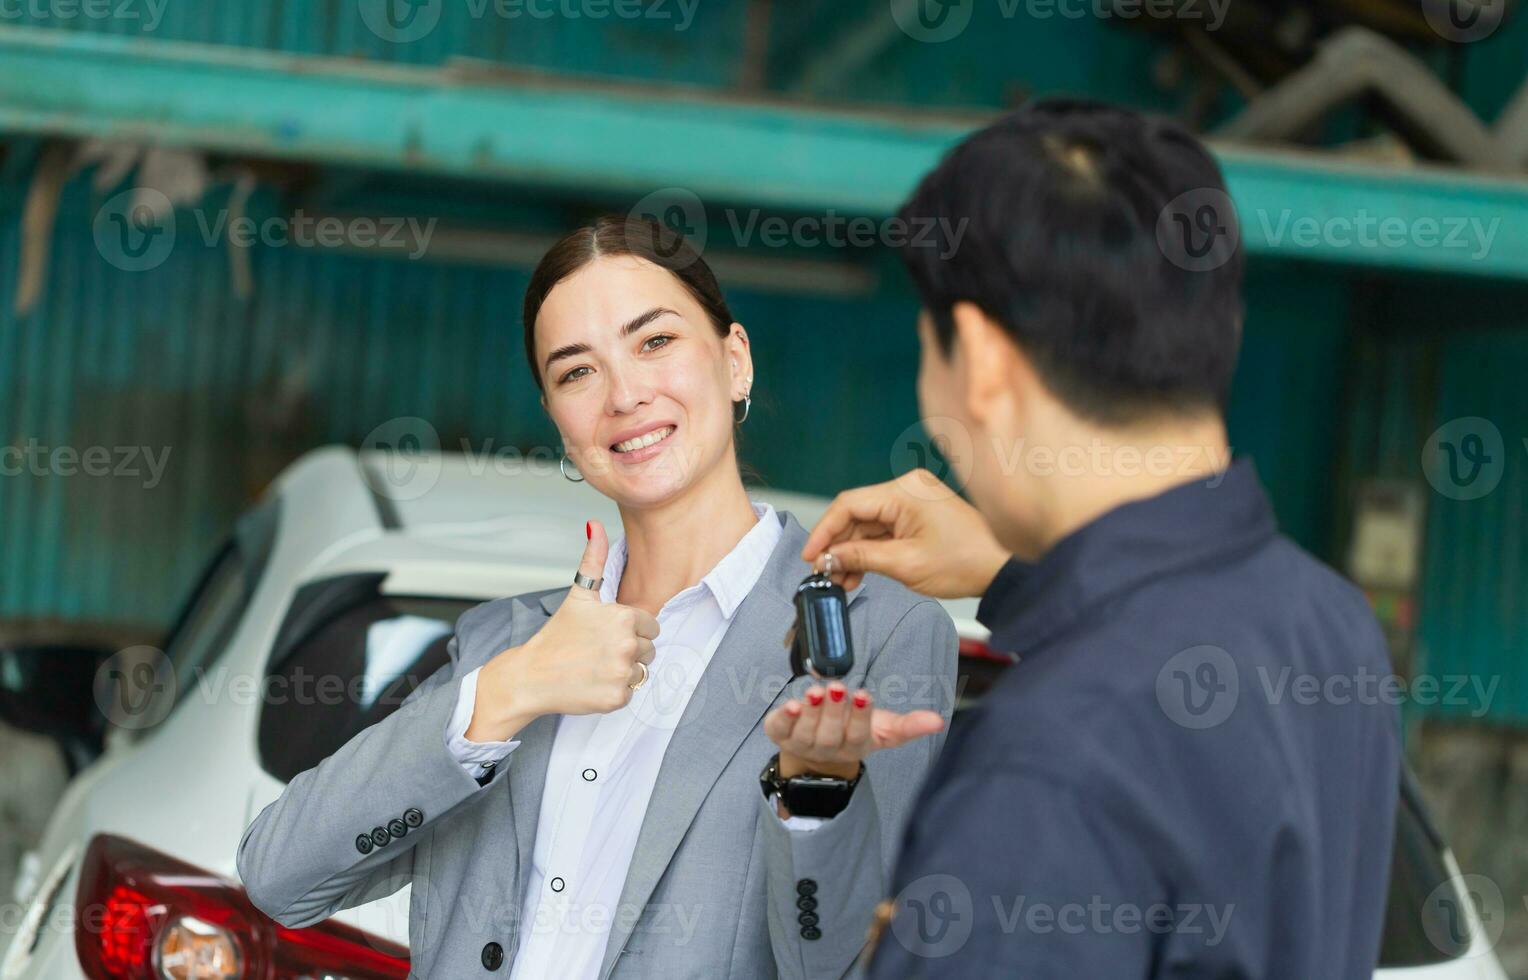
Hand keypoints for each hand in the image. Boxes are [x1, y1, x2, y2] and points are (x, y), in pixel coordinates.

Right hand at [468, 520, 658, 741]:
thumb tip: (595, 524)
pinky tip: (593, 683)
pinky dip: (615, 691)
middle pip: (649, 649)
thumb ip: (594, 559)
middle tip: (597, 651)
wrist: (531, 676)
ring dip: (623, 671)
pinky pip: (631, 692)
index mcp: (624, 617)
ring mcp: (623, 673)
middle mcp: (628, 644)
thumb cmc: (556, 635)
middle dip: (628, 650)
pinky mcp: (618, 698)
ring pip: (642, 671)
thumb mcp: (579, 595)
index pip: (651, 626)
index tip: (605, 634)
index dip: (630, 630)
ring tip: (595, 666)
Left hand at [763, 681, 945, 781]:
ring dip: (810, 711)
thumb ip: (909, 725)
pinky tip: (790, 705)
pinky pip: (779, 729)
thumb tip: (939, 721)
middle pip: (830, 734)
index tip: (864, 695)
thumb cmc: (853, 732)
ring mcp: (801, 744)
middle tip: (837, 688)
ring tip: (816, 691)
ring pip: (805, 732)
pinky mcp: (780, 734)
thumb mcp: (882, 729)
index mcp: (854, 747)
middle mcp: (827, 749)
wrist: (815, 754)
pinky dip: (784, 718)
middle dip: (834, 710)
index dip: (860, 717)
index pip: (858, 735)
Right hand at [800, 469, 1008, 597]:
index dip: (824, 531)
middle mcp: (907, 489)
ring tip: (840, 581)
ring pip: (867, 525)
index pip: (848, 504)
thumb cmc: (965, 561)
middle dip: (838, 546)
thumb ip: (861, 558)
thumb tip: (828, 558)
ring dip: (852, 552)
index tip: (810, 555)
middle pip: (856, 514)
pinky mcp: (917, 515)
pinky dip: (869, 551)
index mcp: (904, 491)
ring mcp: (912, 501)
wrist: (1002, 567)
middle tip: (822, 573)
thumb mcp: (905, 564)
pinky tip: (857, 574)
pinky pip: (883, 530)